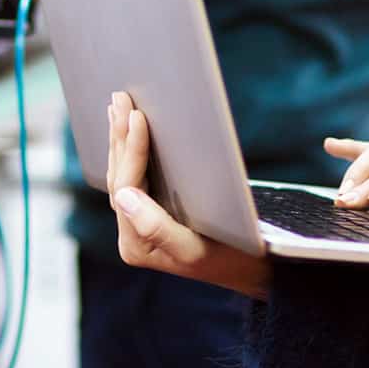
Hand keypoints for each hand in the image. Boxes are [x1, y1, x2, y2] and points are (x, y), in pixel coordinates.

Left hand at [107, 92, 271, 298]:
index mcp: (136, 245)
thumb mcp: (194, 248)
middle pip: (118, 177)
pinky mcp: (150, 213)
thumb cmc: (230, 258)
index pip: (126, 187)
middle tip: (120, 97)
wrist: (251, 270)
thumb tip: (123, 197)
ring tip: (117, 105)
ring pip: (122, 174)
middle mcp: (130, 235)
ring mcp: (137, 224)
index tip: (138, 117)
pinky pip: (133, 176)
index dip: (131, 149)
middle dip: (120, 136)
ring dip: (120, 139)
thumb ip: (156, 227)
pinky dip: (129, 150)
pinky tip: (126, 130)